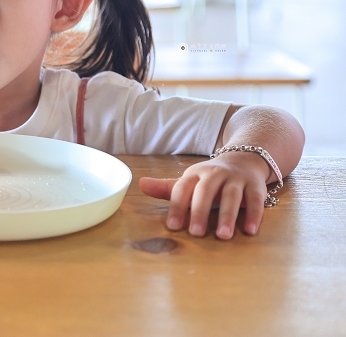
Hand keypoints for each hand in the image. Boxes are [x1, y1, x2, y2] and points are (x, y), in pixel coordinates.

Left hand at [138, 152, 270, 239]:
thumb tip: (140, 184)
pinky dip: (254, 215)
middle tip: (196, 233)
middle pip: (206, 191)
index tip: (172, 226)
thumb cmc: (210, 179)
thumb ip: (167, 188)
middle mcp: (215, 174)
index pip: (182, 189)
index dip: (176, 207)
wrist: (242, 160)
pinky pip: (255, 199)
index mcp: (194, 174)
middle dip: (200, 212)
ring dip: (228, 216)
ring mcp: (236, 179)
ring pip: (232, 196)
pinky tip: (250, 231)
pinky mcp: (255, 185)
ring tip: (223, 236)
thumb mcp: (189, 182)